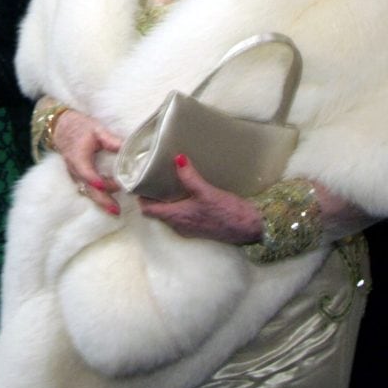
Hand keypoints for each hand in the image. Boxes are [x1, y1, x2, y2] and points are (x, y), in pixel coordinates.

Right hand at [53, 108, 122, 215]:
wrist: (62, 129)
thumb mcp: (96, 129)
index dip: (94, 179)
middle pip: (88, 188)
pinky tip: (110, 204)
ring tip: (116, 211)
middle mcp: (76, 170)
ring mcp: (77, 176)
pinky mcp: (80, 178)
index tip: (103, 186)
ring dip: (102, 202)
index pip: (85, 171)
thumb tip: (127, 147)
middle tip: (116, 210)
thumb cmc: (80, 128)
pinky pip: (88, 190)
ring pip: (89, 192)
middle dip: (102, 199)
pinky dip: (99, 198)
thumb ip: (111, 139)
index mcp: (78, 157)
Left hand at [138, 154, 262, 242]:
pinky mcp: (199, 226)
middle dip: (152, 197)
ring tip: (166, 181)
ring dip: (165, 200)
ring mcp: (189, 228)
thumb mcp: (206, 192)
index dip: (140, 197)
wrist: (250, 229)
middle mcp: (179, 226)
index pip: (148, 210)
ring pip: (169, 214)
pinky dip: (177, 204)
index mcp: (176, 218)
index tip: (137, 183)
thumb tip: (177, 158)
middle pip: (156, 212)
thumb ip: (189, 176)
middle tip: (151, 178)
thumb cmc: (227, 213)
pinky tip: (186, 192)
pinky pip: (180, 215)